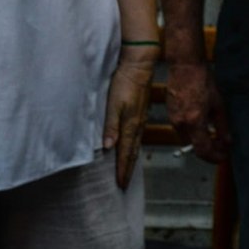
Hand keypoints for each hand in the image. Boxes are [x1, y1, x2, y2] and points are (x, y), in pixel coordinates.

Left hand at [104, 49, 155, 189]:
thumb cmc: (124, 82)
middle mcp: (137, 124)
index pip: (125, 153)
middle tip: (124, 183)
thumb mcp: (113, 103)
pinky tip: (131, 145)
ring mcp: (140, 118)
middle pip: (132, 152)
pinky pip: (137, 135)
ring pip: (136, 144)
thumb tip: (108, 147)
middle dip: (128, 168)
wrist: (139, 65)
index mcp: (130, 125)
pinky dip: (134, 145)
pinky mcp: (140, 111)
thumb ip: (111, 125)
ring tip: (128, 169)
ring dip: (131, 158)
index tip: (120, 184)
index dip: (122, 169)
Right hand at [165, 62, 230, 163]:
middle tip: (221, 146)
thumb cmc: (203, 81)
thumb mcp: (218, 104)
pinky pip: (180, 130)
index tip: (223, 157)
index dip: (214, 157)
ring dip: (199, 141)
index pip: (203, 150)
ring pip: (186, 139)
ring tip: (213, 134)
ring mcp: (173, 119)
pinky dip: (192, 132)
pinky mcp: (169, 114)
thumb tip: (227, 142)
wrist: (185, 66)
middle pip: (193, 147)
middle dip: (207, 150)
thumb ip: (222, 126)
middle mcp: (180, 123)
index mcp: (194, 121)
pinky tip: (202, 124)